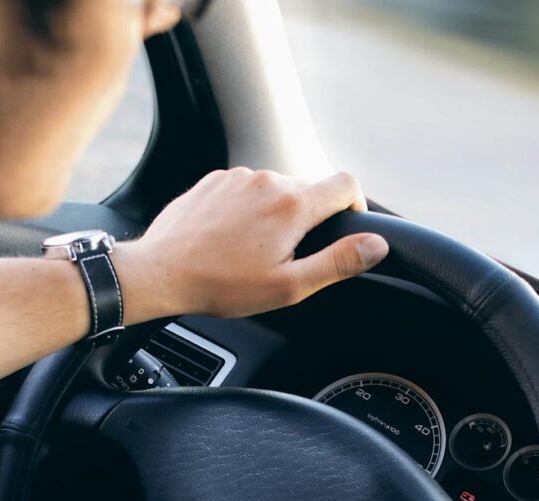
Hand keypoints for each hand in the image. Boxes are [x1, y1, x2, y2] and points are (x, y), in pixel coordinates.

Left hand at [118, 168, 389, 319]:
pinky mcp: (214, 180)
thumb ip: (337, 263)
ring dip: (275, 216)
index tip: (346, 228)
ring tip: (253, 253)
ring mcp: (238, 176)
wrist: (161, 272)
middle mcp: (268, 180)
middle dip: (307, 221)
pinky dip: (247, 211)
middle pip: (308, 190)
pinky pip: (245, 190)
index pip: (346, 185)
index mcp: (293, 205)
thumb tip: (376, 246)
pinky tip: (230, 240)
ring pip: (275, 190)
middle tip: (286, 258)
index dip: (355, 206)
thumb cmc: (222, 285)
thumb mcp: (288, 286)